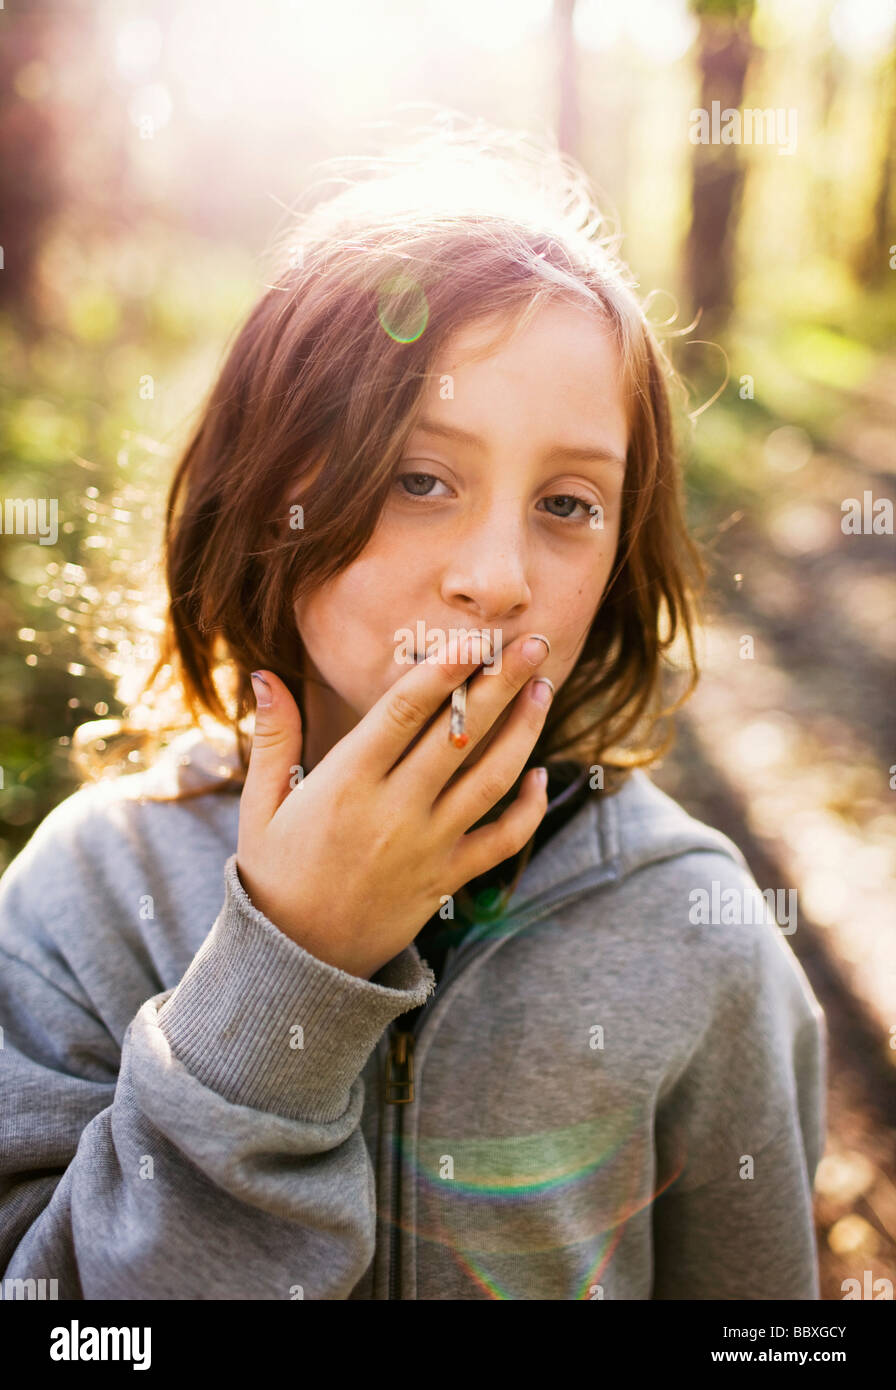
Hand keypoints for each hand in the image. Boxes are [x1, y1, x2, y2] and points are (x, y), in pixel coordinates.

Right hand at [236, 632, 553, 979]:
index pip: (403, 713)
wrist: (296, 964)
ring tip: (542, 688)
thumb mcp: (260, 807)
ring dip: (524, 731)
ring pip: (491, 780)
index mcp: (344, 785)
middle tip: (534, 643)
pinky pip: (502, 841)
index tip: (474, 636)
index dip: (443, 670)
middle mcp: (393, 812)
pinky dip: (528, 810)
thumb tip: (265, 675)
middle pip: (459, 735)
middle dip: (501, 683)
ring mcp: (427, 848)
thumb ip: (272, 738)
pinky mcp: (448, 880)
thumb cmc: (274, 875)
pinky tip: (540, 776)